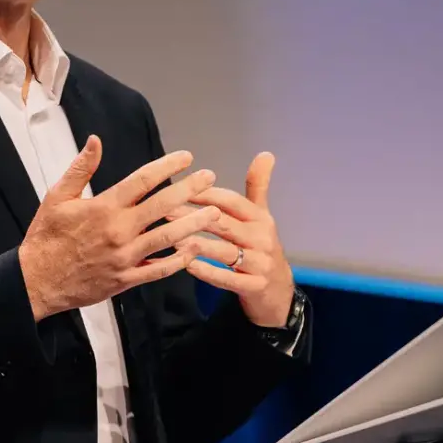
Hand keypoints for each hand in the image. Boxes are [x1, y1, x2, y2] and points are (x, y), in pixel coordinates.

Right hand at [19, 136, 221, 321]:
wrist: (36, 281)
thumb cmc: (46, 237)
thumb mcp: (57, 197)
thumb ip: (81, 168)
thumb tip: (96, 140)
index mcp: (104, 207)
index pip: (142, 180)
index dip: (167, 166)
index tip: (186, 157)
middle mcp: (119, 231)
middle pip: (163, 205)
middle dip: (190, 189)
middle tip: (209, 177)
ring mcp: (125, 257)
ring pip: (168, 237)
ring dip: (194, 223)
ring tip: (214, 212)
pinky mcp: (126, 280)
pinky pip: (159, 269)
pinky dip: (179, 260)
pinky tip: (194, 249)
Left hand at [170, 152, 294, 327]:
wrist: (278, 289)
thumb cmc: (261, 245)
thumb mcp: (262, 215)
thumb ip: (258, 186)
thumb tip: (266, 153)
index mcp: (260, 218)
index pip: (231, 201)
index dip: (206, 194)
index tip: (178, 187)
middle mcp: (262, 238)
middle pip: (224, 224)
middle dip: (193, 216)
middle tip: (164, 211)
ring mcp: (259, 263)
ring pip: (224, 252)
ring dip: (197, 244)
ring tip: (171, 238)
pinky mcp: (253, 287)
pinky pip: (227, 279)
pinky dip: (208, 272)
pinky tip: (188, 265)